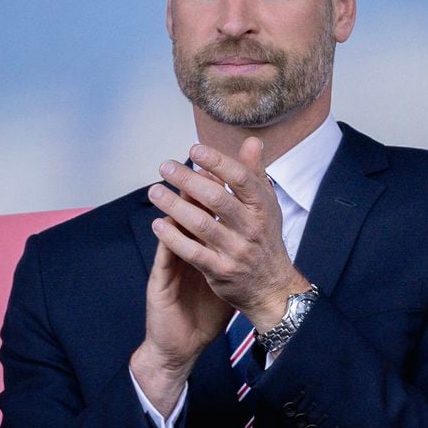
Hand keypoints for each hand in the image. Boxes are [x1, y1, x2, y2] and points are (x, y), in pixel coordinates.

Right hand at [130, 180, 232, 417]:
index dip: (216, 190)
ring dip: (175, 206)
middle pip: (189, 213)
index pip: (206, 212)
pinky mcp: (161, 281)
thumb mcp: (225, 272)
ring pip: (174, 229)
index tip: (225, 168)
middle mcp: (183, 249)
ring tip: (182, 184)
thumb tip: (257, 226)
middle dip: (194, 188)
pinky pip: (165, 258)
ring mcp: (171, 263)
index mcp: (200, 246)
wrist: (182, 341)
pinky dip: (166, 241)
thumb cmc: (203, 304)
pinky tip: (163, 226)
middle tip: (199, 164)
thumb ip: (237, 248)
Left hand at [148, 137, 309, 331]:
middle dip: (188, 180)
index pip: (240, 179)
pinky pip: (193, 252)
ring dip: (174, 206)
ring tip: (155, 191)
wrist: (272, 286)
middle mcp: (251, 227)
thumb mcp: (266, 204)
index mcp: (262, 206)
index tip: (194, 149)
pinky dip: (173, 238)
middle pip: (217, 199)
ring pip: (201, 224)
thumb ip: (254, 173)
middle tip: (165, 167)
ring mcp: (236, 250)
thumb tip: (251, 141)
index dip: (217, 162)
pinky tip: (157, 224)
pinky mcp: (221, 271)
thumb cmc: (264, 237)